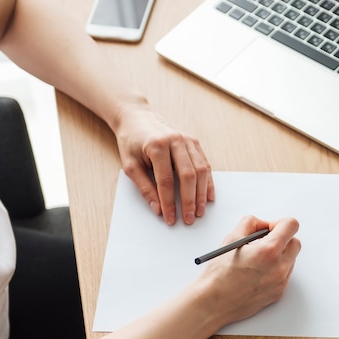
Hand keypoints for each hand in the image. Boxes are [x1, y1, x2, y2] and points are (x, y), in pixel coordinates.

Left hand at [114, 105, 214, 224]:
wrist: (138, 119)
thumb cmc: (132, 142)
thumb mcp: (130, 166)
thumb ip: (144, 188)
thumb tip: (158, 209)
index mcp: (157, 146)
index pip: (165, 181)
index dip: (169, 203)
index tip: (170, 218)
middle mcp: (175, 141)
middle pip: (188, 176)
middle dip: (189, 201)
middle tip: (189, 219)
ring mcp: (187, 140)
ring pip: (201, 171)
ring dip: (201, 194)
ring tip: (199, 211)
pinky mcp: (194, 142)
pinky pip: (205, 164)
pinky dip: (208, 182)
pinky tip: (208, 196)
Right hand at [197, 216, 301, 328]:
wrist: (214, 302)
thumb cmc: (219, 273)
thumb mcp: (232, 237)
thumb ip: (252, 223)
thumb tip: (264, 224)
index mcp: (268, 250)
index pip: (291, 225)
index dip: (280, 223)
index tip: (269, 229)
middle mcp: (279, 267)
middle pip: (295, 243)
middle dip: (282, 239)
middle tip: (264, 242)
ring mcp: (280, 282)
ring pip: (291, 259)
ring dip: (280, 255)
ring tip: (257, 259)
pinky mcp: (278, 293)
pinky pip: (285, 274)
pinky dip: (276, 269)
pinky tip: (258, 272)